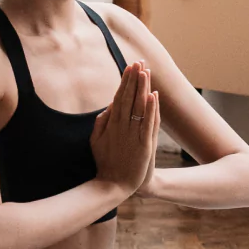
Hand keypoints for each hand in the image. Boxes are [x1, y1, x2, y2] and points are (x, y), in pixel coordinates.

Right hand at [90, 60, 158, 195]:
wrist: (114, 186)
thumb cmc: (105, 163)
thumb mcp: (95, 141)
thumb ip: (101, 122)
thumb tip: (108, 105)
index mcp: (111, 124)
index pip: (119, 97)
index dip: (125, 81)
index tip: (130, 66)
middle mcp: (121, 127)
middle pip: (129, 98)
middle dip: (134, 79)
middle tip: (139, 62)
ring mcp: (132, 135)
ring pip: (138, 107)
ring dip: (142, 88)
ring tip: (146, 71)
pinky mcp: (143, 146)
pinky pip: (147, 124)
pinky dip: (150, 110)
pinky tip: (153, 96)